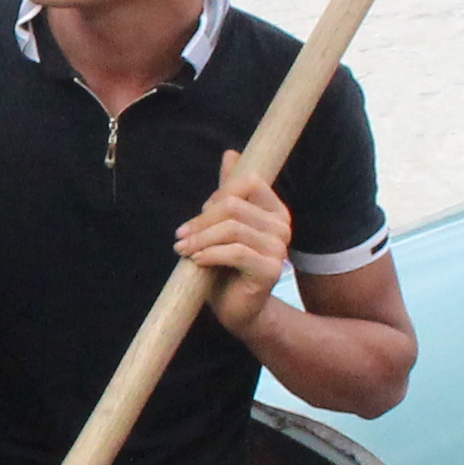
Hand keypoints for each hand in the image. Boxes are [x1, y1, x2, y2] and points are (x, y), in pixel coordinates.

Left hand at [178, 148, 297, 341]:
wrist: (237, 311)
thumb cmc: (227, 267)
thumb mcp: (223, 226)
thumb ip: (228, 193)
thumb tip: (231, 153)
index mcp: (274, 210)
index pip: (248, 182)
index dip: (217, 195)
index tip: (198, 217)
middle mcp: (282, 226)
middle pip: (234, 206)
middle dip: (201, 221)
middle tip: (181, 237)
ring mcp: (279, 248)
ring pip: (232, 229)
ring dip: (200, 239)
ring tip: (182, 250)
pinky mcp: (271, 270)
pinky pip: (236, 252)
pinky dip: (210, 254)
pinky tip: (196, 261)